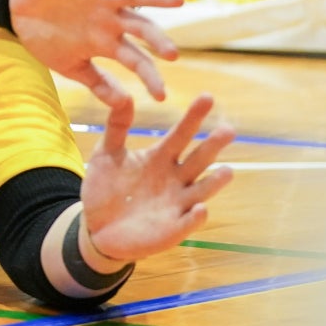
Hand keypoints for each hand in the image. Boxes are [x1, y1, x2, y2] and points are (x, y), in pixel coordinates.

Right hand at [8, 0, 183, 103]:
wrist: (17, 6)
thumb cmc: (45, 36)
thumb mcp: (71, 66)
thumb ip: (98, 83)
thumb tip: (125, 106)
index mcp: (108, 42)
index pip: (135, 60)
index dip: (148, 76)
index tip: (160, 96)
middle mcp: (111, 19)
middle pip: (141, 29)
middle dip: (157, 40)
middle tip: (172, 54)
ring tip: (178, 0)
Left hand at [80, 92, 234, 261]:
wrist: (97, 227)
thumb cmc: (106, 188)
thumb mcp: (106, 155)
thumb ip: (116, 128)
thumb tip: (124, 96)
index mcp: (160, 158)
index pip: (181, 134)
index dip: (194, 117)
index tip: (207, 96)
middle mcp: (175, 179)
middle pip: (198, 159)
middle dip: (213, 145)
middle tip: (227, 129)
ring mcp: (177, 204)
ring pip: (201, 191)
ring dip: (214, 182)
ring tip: (227, 170)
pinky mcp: (173, 228)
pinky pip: (188, 222)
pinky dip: (195, 217)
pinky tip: (200, 209)